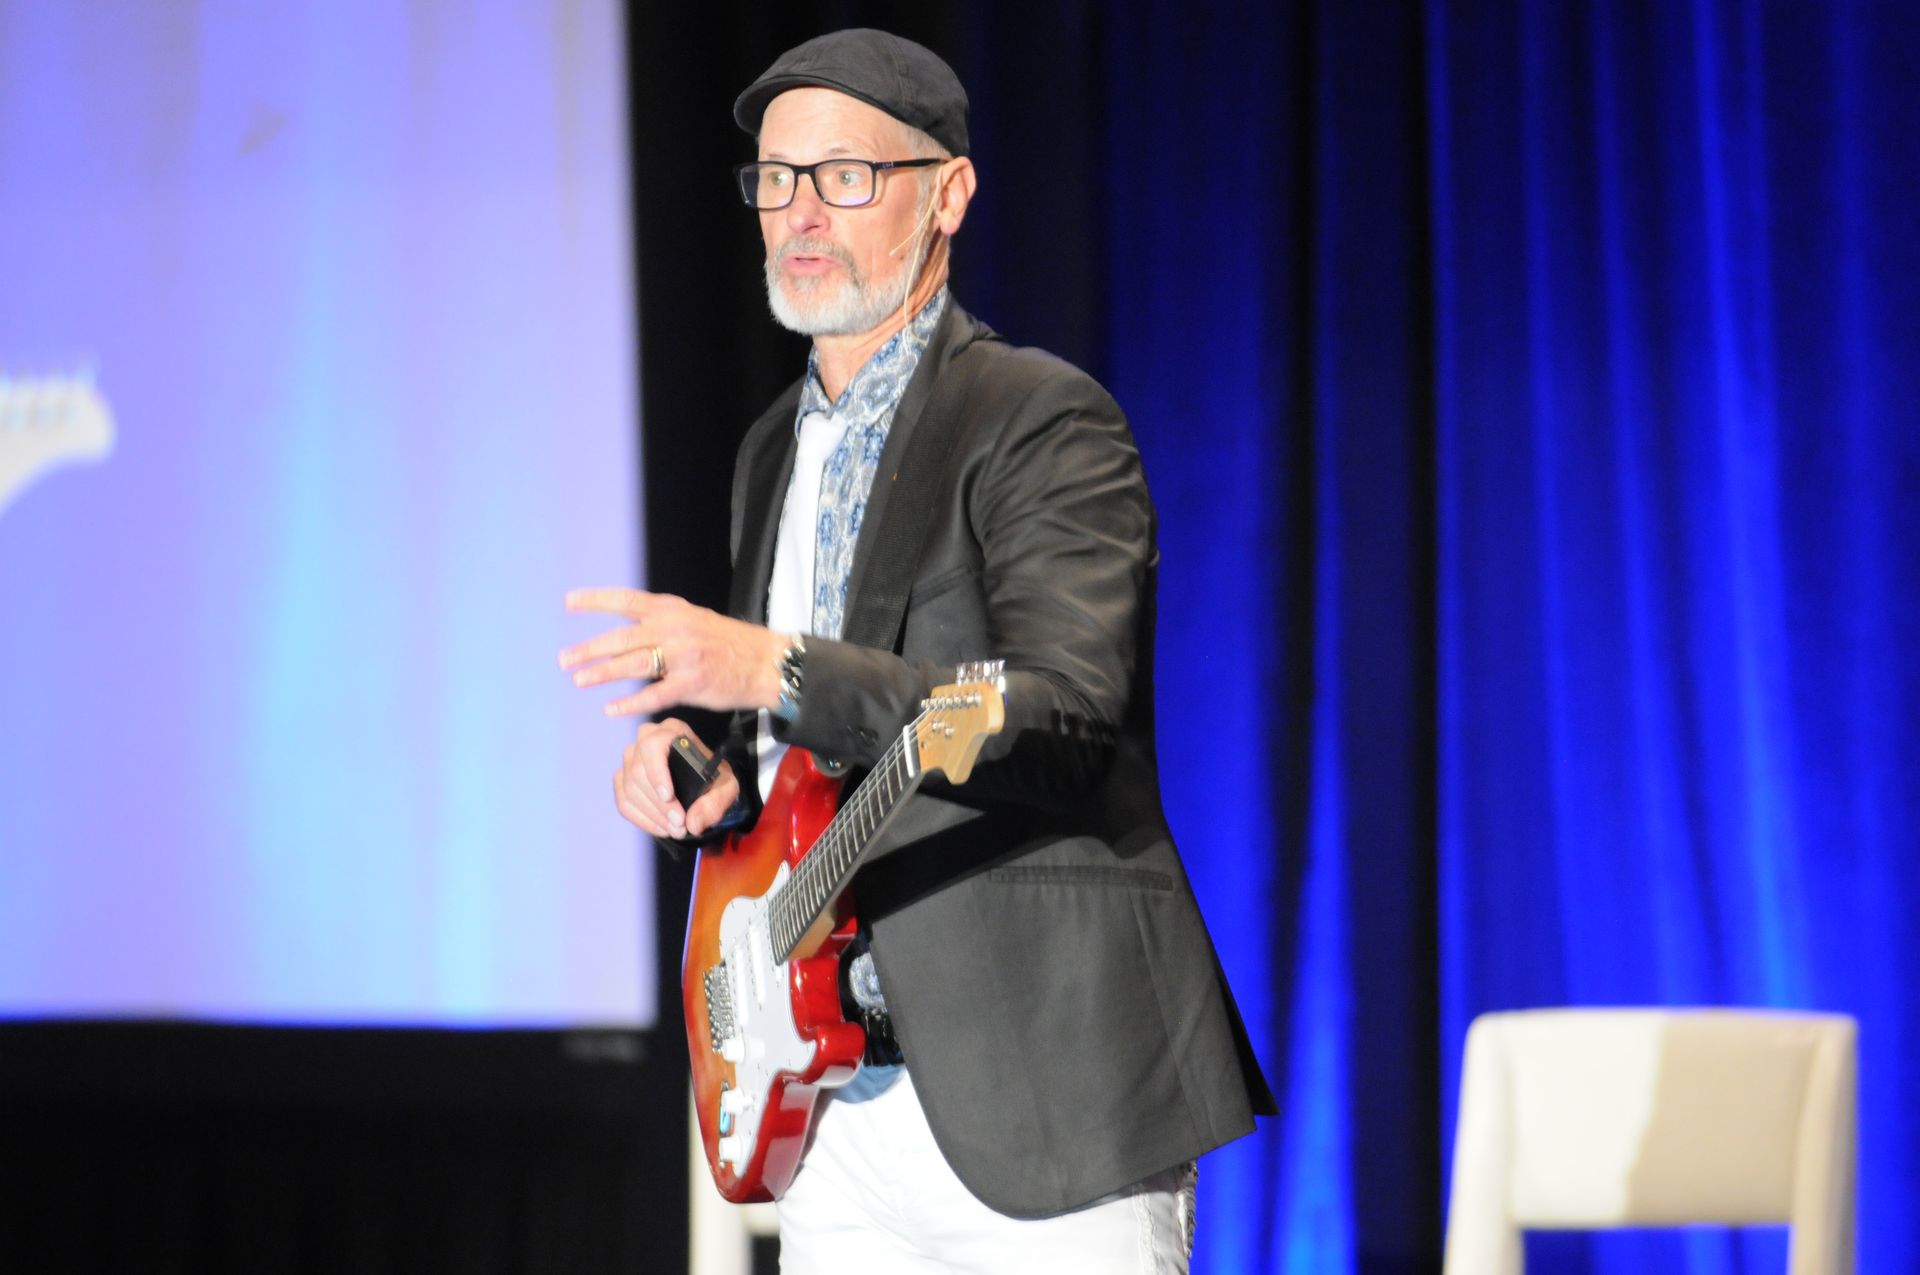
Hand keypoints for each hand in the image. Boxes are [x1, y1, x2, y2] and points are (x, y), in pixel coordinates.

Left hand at [560, 587, 786, 716]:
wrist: (765, 662)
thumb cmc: (729, 643)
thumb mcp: (693, 620)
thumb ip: (661, 625)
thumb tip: (627, 634)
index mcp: (672, 609)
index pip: (625, 600)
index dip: (595, 600)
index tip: (569, 602)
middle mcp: (674, 628)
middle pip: (620, 638)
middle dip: (588, 649)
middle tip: (564, 660)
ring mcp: (683, 656)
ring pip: (632, 665)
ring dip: (602, 673)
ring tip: (579, 679)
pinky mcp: (692, 684)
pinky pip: (654, 695)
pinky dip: (630, 703)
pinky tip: (611, 708)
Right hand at [613, 718, 741, 838]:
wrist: (705, 783)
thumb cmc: (714, 778)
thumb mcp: (726, 788)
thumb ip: (715, 803)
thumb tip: (694, 823)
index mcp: (672, 731)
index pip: (653, 746)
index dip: (657, 772)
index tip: (668, 797)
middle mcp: (646, 739)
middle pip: (638, 772)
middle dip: (659, 804)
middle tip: (679, 824)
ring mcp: (630, 759)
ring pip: (629, 789)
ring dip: (652, 815)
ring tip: (675, 830)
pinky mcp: (622, 779)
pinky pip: (623, 802)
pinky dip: (642, 820)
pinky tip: (661, 828)